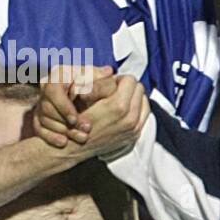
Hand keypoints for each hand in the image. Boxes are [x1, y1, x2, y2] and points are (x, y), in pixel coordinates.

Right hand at [33, 64, 114, 147]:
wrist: (91, 97)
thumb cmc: (96, 86)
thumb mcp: (101, 81)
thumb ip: (100, 82)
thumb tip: (96, 85)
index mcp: (59, 74)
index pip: (53, 90)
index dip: (63, 107)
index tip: (75, 119)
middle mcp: (47, 87)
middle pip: (46, 107)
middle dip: (63, 122)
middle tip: (83, 131)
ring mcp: (42, 103)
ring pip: (42, 119)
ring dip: (60, 130)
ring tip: (80, 137)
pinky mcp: (40, 116)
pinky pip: (38, 129)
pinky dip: (50, 137)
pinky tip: (64, 142)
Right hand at [34, 69, 149, 157]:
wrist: (74, 147)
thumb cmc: (76, 121)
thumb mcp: (85, 96)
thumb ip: (101, 82)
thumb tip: (111, 72)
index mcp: (119, 106)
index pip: (130, 80)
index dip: (119, 79)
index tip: (112, 83)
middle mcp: (130, 118)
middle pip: (139, 89)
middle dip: (128, 87)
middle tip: (116, 90)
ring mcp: (133, 129)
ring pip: (144, 101)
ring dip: (134, 97)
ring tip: (121, 99)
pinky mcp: (134, 136)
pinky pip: (144, 116)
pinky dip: (138, 109)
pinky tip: (126, 109)